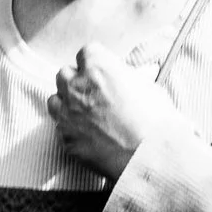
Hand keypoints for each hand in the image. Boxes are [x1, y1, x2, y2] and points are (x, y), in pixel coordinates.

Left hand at [47, 42, 176, 184]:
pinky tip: (87, 135)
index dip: (95, 64)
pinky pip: (60, 127)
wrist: (150, 158)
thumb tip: (131, 78)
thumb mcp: (149, 88)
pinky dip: (70, 129)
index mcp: (98, 67)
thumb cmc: (155, 123)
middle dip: (77, 82)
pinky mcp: (65, 138)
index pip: (86, 53)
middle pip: (65, 74)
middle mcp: (77, 86)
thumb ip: (130, 79)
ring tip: (85, 114)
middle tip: (93, 94)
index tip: (102, 73)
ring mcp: (68, 113)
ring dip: (66, 103)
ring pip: (55, 99)